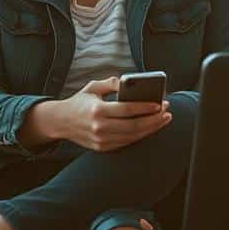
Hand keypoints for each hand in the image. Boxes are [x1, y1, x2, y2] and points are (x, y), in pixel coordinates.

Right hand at [56, 77, 170, 152]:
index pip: (127, 110)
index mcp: (97, 110)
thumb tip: (128, 81)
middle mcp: (99, 127)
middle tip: (167, 112)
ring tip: (163, 120)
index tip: (160, 104)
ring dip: (151, 129)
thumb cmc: (79, 102)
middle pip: (134, 126)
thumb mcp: (93, 87)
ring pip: (132, 137)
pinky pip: (126, 142)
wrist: (61, 122)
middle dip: (154, 120)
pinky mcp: (103, 148)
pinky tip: (150, 127)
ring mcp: (101, 140)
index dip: (145, 107)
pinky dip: (140, 136)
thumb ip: (111, 83)